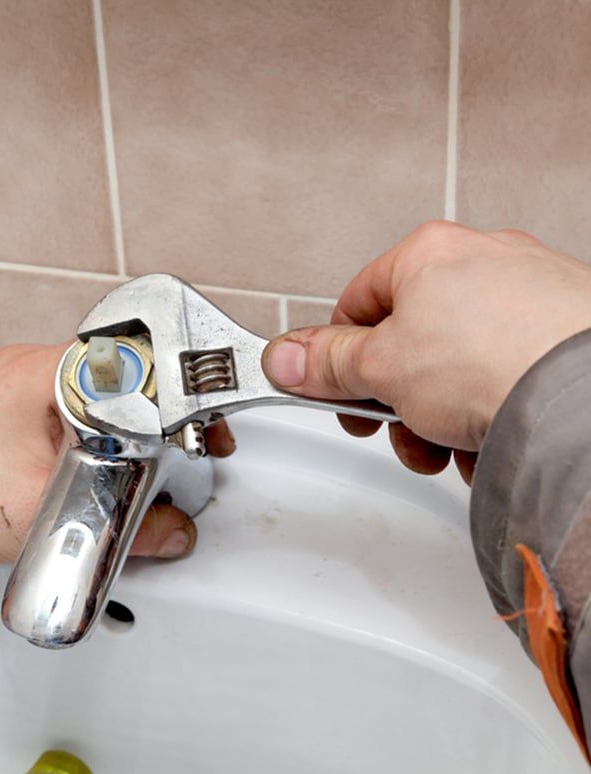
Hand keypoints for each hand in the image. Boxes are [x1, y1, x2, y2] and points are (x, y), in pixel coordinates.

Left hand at [0, 342, 234, 563]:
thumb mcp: (47, 513)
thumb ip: (122, 526)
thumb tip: (170, 533)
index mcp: (41, 372)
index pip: (131, 366)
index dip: (170, 398)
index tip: (193, 425)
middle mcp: (26, 365)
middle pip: (114, 377)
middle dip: (148, 414)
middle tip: (174, 447)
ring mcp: (12, 382)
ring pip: (89, 393)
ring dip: (115, 423)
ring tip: (135, 458)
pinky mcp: (3, 404)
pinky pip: (61, 406)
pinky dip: (85, 429)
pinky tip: (90, 458)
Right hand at [262, 221, 590, 480]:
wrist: (587, 395)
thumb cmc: (497, 361)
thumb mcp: (381, 368)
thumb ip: (327, 363)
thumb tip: (286, 358)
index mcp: (429, 253)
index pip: (356, 305)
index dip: (339, 359)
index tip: (337, 395)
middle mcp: (483, 260)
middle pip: (411, 340)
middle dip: (399, 400)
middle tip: (400, 430)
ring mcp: (532, 292)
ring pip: (460, 362)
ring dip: (443, 415)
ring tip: (451, 446)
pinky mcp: (567, 329)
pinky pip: (508, 371)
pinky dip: (493, 408)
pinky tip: (493, 440)